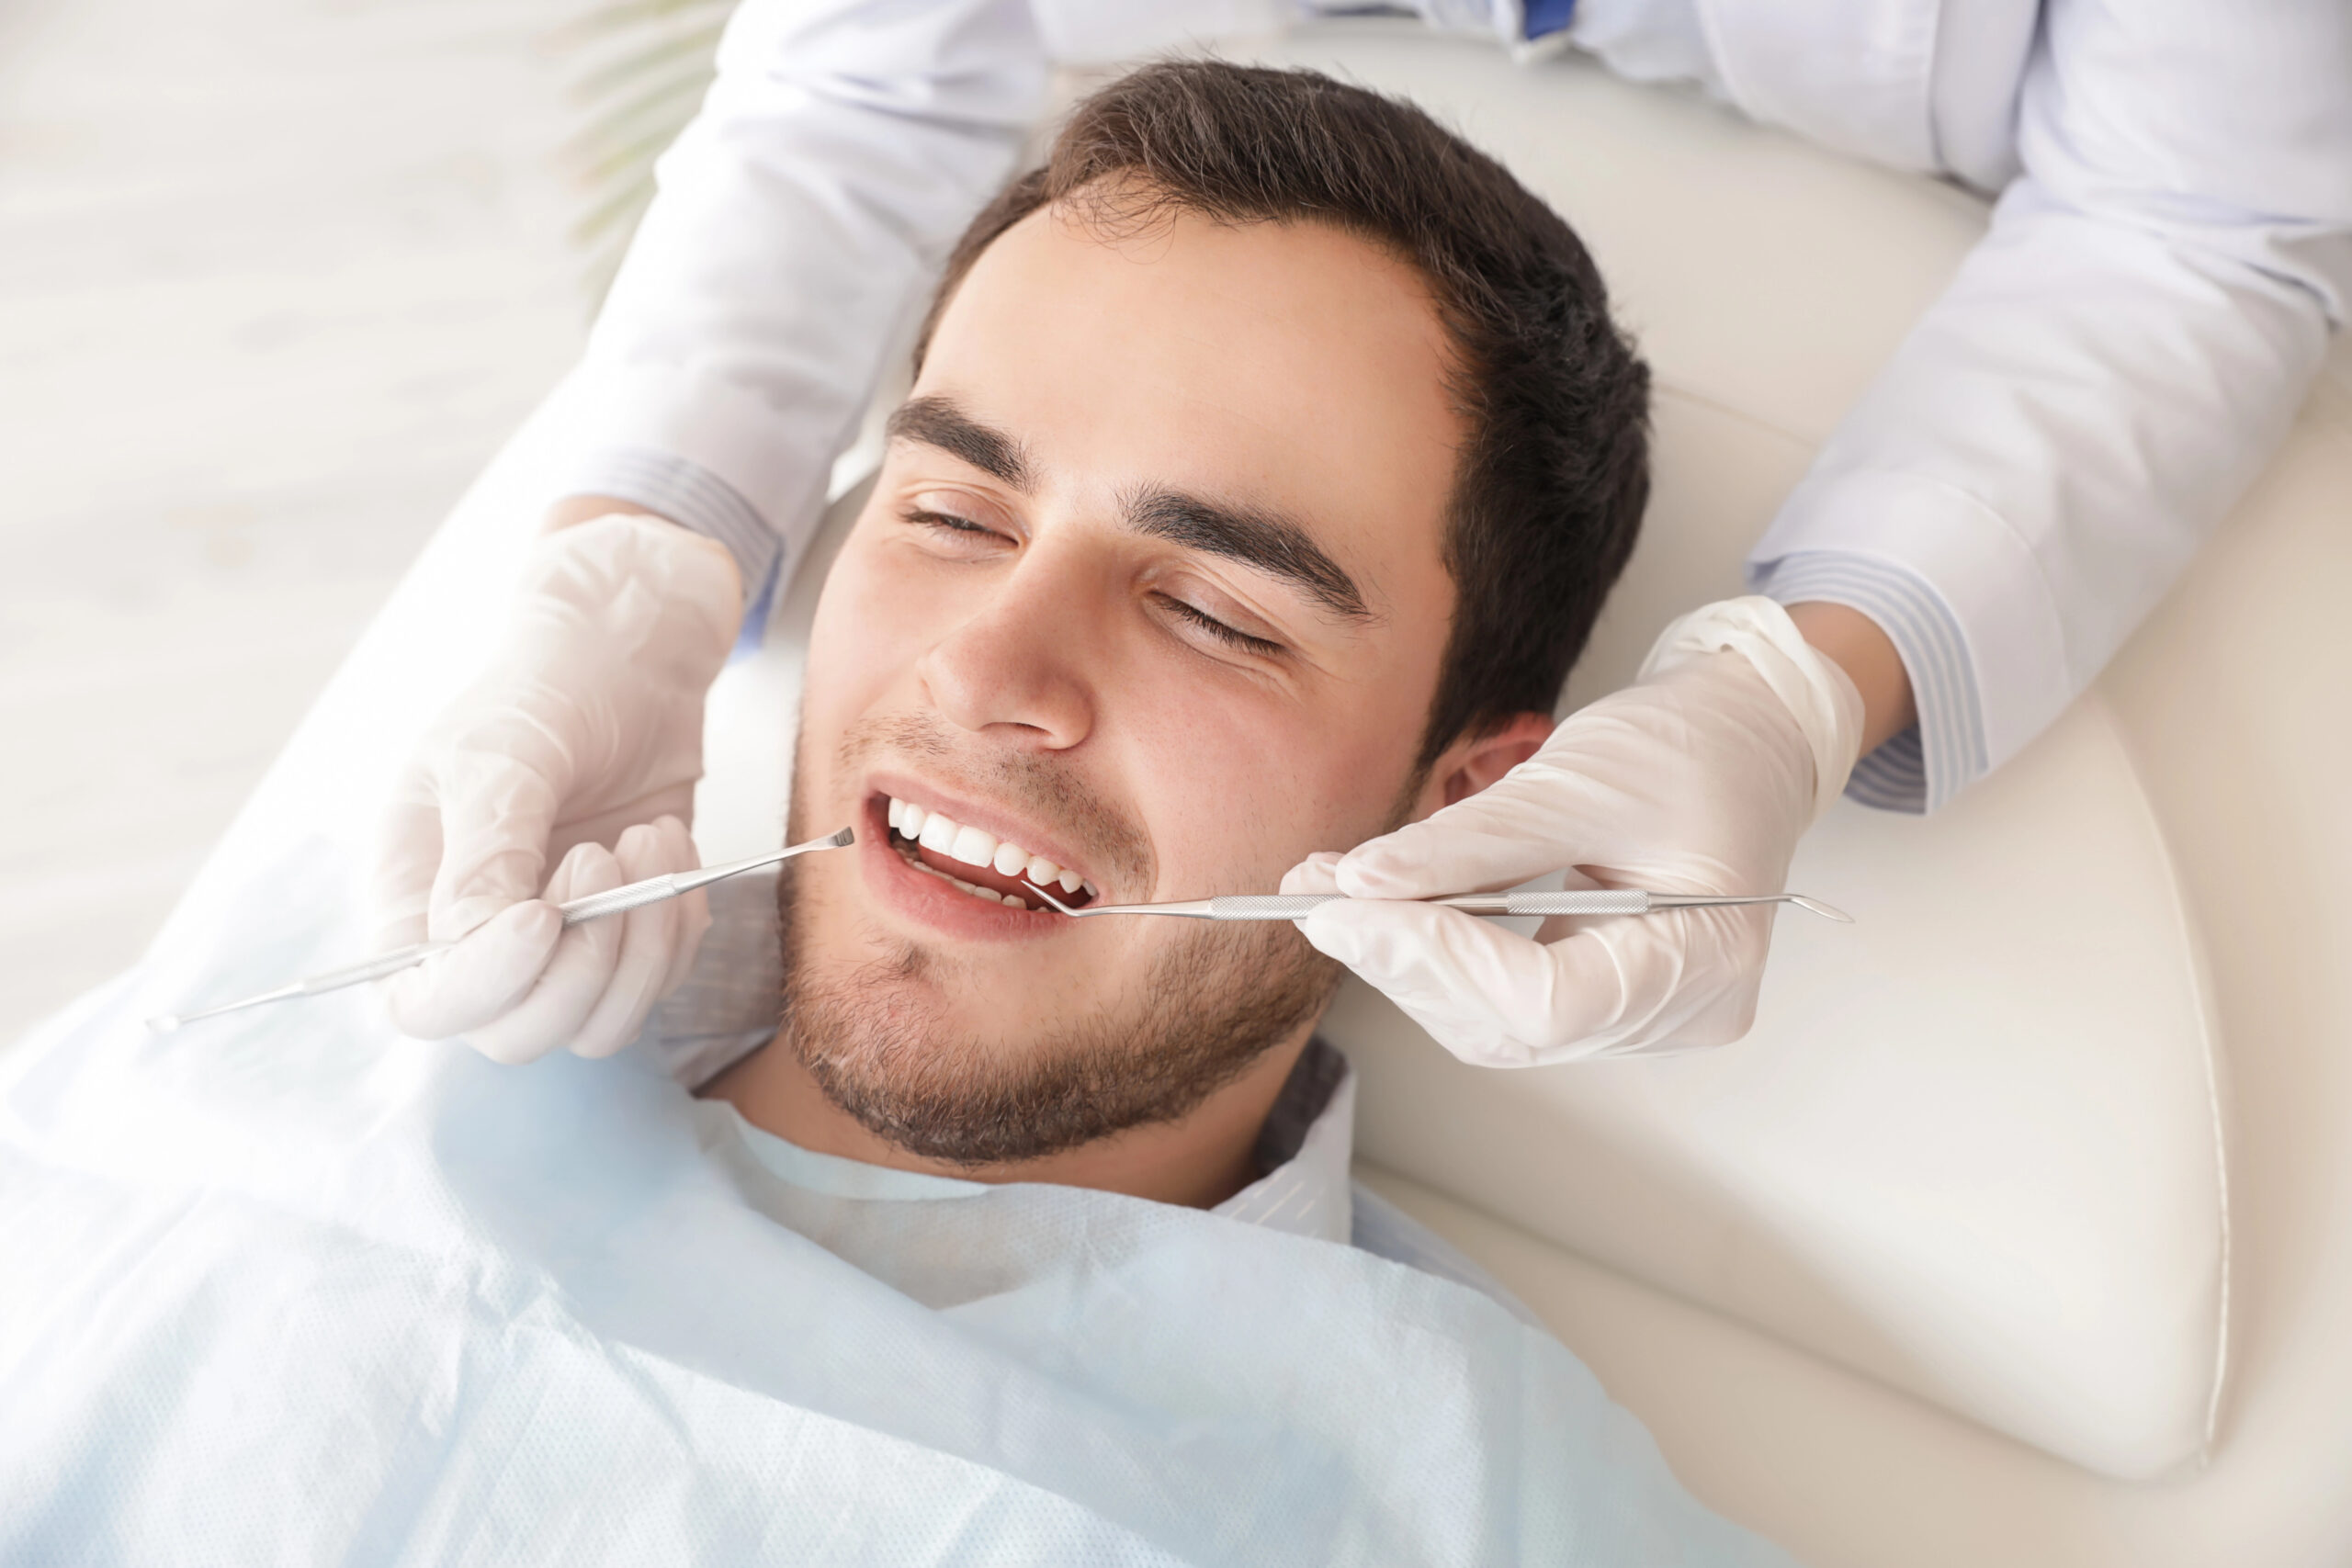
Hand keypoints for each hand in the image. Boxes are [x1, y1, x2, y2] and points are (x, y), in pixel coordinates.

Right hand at [370, 512, 741, 1061]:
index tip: (544, 915)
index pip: (423, 1003)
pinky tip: (670, 844)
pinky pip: (656, 984)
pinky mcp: (625, 935)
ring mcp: (557, 944)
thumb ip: (486, 848)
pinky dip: (678, 927)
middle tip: (607, 859)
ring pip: (596, 1024)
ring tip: (648, 840)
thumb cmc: (548, 688)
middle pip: (515, 1032)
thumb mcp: (503, 753)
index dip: (485, 985)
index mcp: (414, 894)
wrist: (631, 657)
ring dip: (641, 945)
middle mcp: (479, 936)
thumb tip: (472, 939)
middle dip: (580, 965)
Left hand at [1284, 598, 1863, 1066]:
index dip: (1439, 960)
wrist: (1748, 737)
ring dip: (1408, 962)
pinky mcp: (1608, 996)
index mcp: (1703, 962)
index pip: (1548, 1002)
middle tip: (1312, 898)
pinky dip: (1442, 957)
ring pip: (1496, 1023)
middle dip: (1403, 960)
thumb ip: (1471, 843)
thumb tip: (1361, 882)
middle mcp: (1681, 1011)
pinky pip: (1508, 999)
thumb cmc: (1693, 749)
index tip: (1349, 907)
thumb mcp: (1577, 781)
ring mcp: (1646, 1014)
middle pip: (1511, 1023)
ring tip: (1329, 896)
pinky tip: (1383, 909)